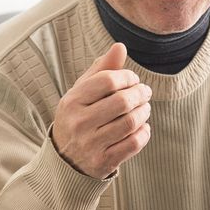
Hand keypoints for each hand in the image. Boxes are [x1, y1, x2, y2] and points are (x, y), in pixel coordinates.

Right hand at [51, 43, 152, 177]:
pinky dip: (144, 132)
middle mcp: (79, 123)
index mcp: (72, 101)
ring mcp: (91, 145)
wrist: (64, 159)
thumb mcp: (82, 92)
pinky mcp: (103, 162)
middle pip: (122, 102)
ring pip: (131, 122)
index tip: (133, 79)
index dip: (128, 77)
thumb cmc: (78, 116)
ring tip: (145, 107)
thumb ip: (101, 70)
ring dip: (145, 112)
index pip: (108, 81)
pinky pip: (134, 144)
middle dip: (140, 93)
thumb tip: (120, 47)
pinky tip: (143, 126)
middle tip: (145, 92)